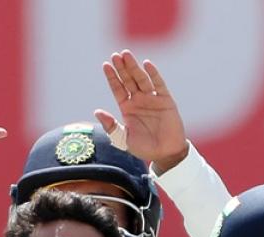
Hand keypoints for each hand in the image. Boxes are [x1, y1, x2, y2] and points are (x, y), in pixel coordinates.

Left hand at [95, 50, 189, 172]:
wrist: (166, 154)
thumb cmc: (144, 148)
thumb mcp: (123, 139)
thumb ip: (111, 126)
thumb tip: (97, 112)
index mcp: (127, 108)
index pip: (118, 89)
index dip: (112, 77)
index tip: (105, 65)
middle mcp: (138, 100)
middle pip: (128, 80)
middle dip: (122, 68)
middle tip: (115, 55)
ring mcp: (152, 98)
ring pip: (141, 79)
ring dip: (134, 67)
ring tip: (126, 54)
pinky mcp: (166, 100)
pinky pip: (159, 84)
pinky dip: (154, 74)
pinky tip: (147, 64)